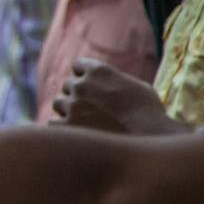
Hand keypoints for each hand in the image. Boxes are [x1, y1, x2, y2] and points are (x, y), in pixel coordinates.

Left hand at [50, 58, 178, 133]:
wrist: (148, 138)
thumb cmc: (149, 114)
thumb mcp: (138, 87)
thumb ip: (117, 80)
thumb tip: (112, 81)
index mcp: (99, 70)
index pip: (79, 65)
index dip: (85, 77)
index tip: (91, 87)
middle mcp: (82, 84)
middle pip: (68, 85)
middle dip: (77, 95)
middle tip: (91, 110)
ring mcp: (72, 105)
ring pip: (59, 103)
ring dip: (68, 110)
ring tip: (85, 123)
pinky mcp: (67, 126)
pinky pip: (54, 123)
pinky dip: (64, 128)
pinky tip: (78, 135)